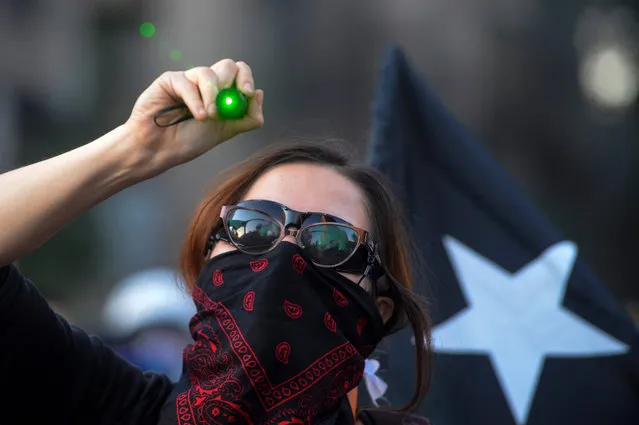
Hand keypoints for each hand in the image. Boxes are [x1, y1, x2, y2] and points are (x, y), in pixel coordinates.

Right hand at [125, 59, 263, 172]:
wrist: (160, 150)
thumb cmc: (189, 141)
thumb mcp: (225, 131)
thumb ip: (246, 117)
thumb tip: (259, 93)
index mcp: (222, 93)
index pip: (240, 73)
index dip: (246, 78)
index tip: (248, 93)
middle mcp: (206, 83)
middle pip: (228, 65)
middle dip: (233, 83)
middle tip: (232, 100)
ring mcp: (188, 80)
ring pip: (209, 73)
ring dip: (213, 97)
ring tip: (207, 117)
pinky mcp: (170, 80)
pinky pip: (187, 82)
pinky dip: (195, 100)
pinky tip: (196, 116)